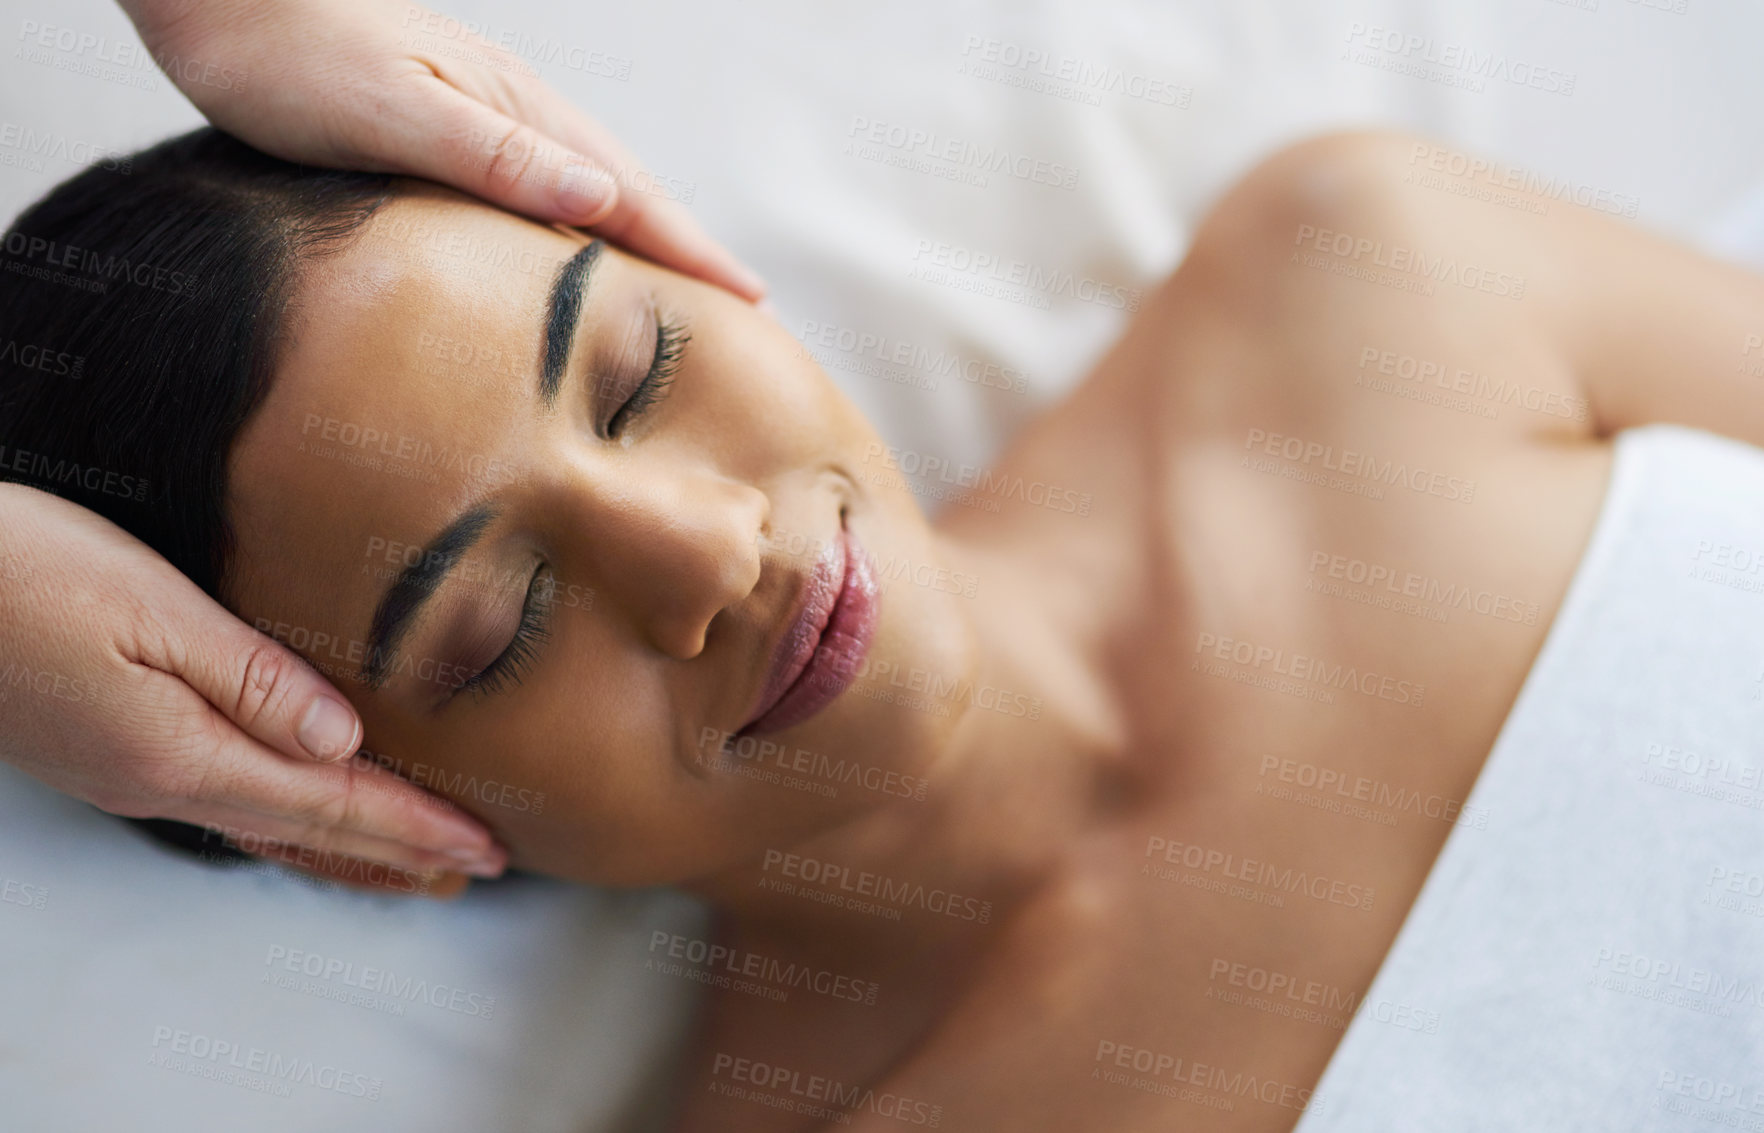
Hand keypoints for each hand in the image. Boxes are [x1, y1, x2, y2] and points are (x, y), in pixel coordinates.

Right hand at [0, 483, 505, 880]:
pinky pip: (231, 809)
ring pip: (270, 830)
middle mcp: (161, 783)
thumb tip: (342, 744)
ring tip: (415, 865)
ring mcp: (131, 776)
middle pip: (310, 831)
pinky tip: (303, 820)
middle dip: (402, 850)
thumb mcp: (153, 612)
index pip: (332, 805)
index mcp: (184, 754)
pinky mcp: (111, 754)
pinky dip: (291, 826)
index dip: (416, 827)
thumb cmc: (26, 575)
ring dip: (350, 849)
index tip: (486, 848)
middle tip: (480, 866)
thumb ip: (254, 681)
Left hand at [117, 0, 764, 300]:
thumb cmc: (289, 57)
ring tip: (681, 290)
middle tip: (742, 309)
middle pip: (628, 193)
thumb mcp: (395, 114)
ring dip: (642, 242)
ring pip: (588, 193)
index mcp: (518, 112)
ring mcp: (485, 123)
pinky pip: (541, 195)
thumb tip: (605, 196)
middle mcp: (514, 116)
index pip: (632, 195)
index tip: (751, 300)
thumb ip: (498, 158)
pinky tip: (571, 255)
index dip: (693, 251)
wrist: (218, 1)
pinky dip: (579, 231)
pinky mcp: (449, 136)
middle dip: (688, 250)